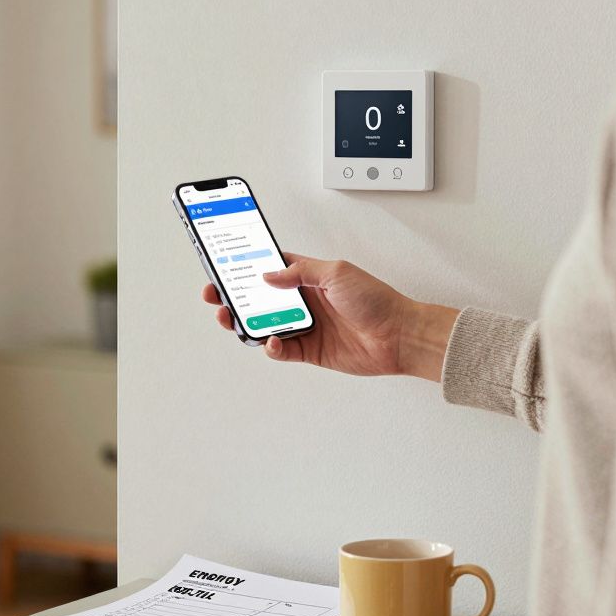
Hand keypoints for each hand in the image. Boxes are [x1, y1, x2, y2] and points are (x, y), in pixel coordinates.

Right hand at [200, 253, 458, 380]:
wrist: (399, 336)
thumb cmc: (376, 300)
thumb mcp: (337, 273)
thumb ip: (300, 272)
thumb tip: (269, 275)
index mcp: (308, 277)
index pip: (270, 268)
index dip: (246, 267)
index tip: (224, 265)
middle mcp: (304, 300)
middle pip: (259, 298)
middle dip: (234, 296)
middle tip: (216, 295)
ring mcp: (305, 326)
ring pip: (264, 324)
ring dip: (245, 322)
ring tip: (232, 319)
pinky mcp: (310, 350)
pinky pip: (281, 350)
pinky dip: (271, 347)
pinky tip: (271, 341)